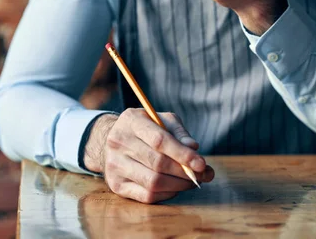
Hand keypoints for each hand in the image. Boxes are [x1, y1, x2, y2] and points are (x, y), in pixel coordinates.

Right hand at [83, 110, 213, 203]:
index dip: (182, 154)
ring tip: (192, 181)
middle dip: (185, 172)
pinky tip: (176, 187)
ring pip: (153, 183)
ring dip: (178, 185)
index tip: (201, 164)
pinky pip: (146, 196)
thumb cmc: (146, 128)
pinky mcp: (116, 185)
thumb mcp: (163, 120)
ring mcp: (114, 165)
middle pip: (157, 164)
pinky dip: (167, 194)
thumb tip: (194, 148)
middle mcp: (118, 143)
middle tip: (203, 174)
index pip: (159, 141)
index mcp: (131, 122)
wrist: (112, 139)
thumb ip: (179, 133)